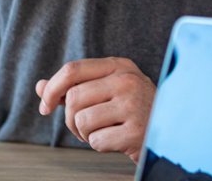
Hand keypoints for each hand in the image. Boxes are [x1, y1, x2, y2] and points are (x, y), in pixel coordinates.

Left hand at [35, 57, 155, 159]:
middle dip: (70, 118)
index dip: (52, 89)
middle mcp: (127, 80)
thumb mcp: (107, 90)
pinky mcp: (136, 131)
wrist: (171, 132)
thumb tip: (40, 87)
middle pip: (73, 97)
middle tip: (83, 127)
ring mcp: (134, 105)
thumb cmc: (134, 110)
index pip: (72, 69)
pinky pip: (97, 140)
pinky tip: (114, 140)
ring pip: (82, 120)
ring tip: (100, 132)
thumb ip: (74, 87)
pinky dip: (98, 145)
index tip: (45, 106)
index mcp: (119, 66)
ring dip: (84, 133)